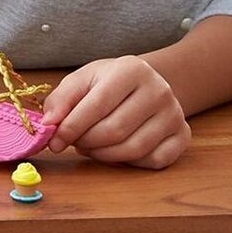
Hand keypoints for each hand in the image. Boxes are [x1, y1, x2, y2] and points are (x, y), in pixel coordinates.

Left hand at [41, 55, 189, 168]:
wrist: (147, 84)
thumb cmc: (108, 84)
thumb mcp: (83, 81)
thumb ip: (61, 100)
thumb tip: (48, 125)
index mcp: (131, 69)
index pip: (97, 105)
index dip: (72, 127)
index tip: (54, 141)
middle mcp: (159, 90)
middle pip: (115, 131)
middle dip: (86, 142)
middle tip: (74, 143)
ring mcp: (175, 114)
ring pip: (133, 149)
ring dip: (103, 155)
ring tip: (91, 146)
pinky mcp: (183, 135)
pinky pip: (153, 161)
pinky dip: (129, 162)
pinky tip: (116, 150)